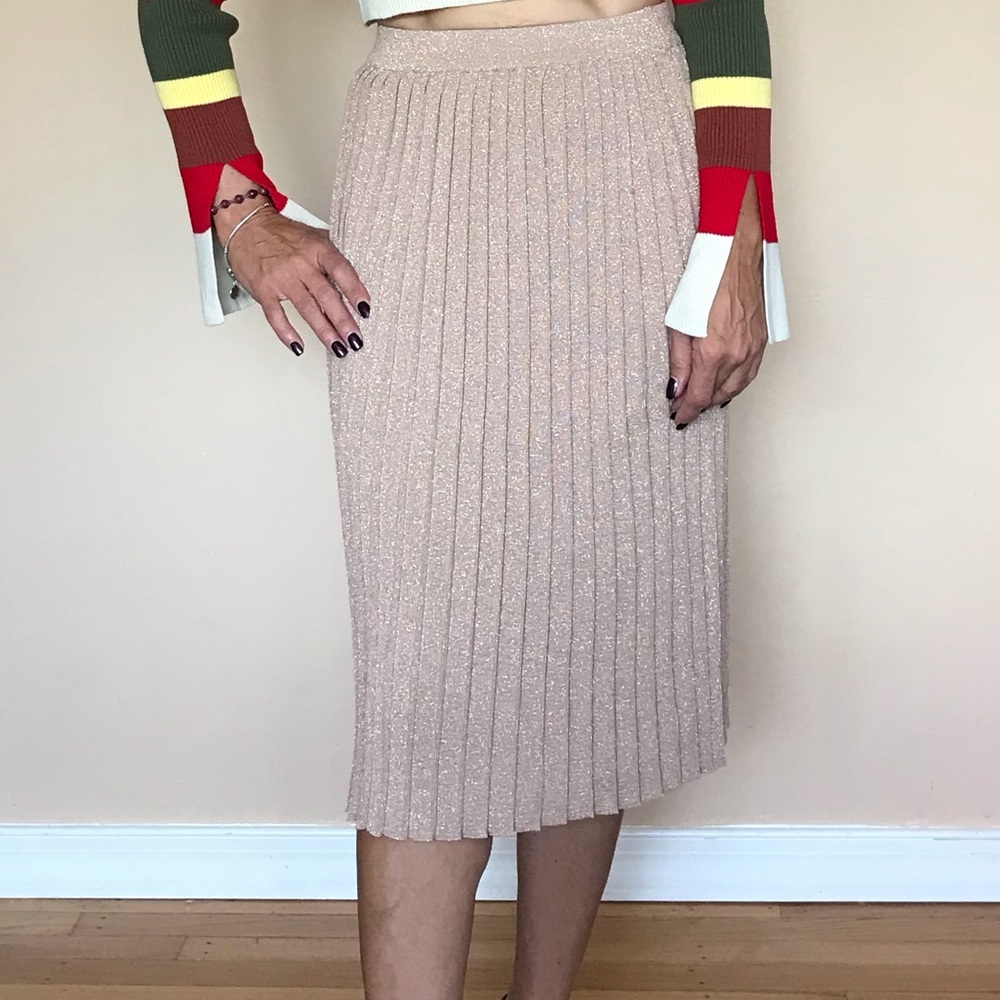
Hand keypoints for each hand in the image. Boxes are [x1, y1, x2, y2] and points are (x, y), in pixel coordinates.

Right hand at [222, 205, 371, 356]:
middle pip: (326, 295)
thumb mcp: (312, 236)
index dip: (355, 290)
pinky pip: (276, 315)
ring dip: (324, 331)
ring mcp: (282, 278)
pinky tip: (298, 346)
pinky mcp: (264, 290)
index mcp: (317, 249)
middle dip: (343, 321)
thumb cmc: (280, 233)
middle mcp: (301, 263)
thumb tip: (354, 276)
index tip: (365, 309)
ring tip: (338, 347)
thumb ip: (331, 256)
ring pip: (307, 308)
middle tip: (355, 340)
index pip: (341, 270)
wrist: (245, 224)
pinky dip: (286, 332)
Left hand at [666, 178, 767, 426]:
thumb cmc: (704, 281)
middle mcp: (737, 355)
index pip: (699, 396)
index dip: (686, 410)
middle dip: (699, 405)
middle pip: (717, 395)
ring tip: (702, 402)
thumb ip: (678, 362)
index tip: (677, 417)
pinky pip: (749, 374)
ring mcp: (752, 348)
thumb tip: (676, 389)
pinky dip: (736, 385)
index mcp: (714, 352)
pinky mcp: (761, 340)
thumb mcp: (677, 324)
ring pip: (736, 388)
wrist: (733, 256)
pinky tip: (725, 386)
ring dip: (717, 397)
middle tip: (684, 409)